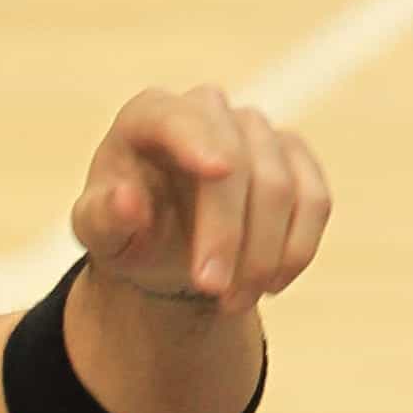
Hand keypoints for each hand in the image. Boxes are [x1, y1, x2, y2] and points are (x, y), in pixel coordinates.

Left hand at [70, 86, 332, 314]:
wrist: (162, 245)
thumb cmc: (124, 229)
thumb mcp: (97, 232)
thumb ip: (102, 217)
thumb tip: (125, 200)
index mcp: (148, 116)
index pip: (175, 118)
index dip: (198, 140)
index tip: (217, 170)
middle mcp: (206, 111)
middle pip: (237, 162)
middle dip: (228, 233)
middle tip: (212, 290)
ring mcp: (256, 130)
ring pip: (281, 186)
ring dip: (262, 254)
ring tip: (232, 301)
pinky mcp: (294, 159)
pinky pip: (314, 201)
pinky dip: (296, 249)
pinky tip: (270, 286)